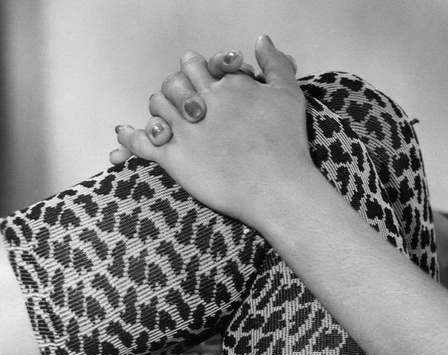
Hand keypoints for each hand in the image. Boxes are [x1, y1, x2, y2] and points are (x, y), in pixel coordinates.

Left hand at [109, 47, 294, 164]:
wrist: (277, 189)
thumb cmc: (287, 144)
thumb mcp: (290, 95)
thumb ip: (274, 63)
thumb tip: (261, 40)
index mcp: (225, 86)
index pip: (199, 65)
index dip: (199, 70)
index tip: (205, 80)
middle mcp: (201, 102)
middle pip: (174, 82)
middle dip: (177, 87)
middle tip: (186, 100)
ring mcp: (185, 130)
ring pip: (157, 105)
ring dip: (160, 109)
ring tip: (168, 118)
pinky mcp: (174, 157)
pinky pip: (141, 142)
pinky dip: (129, 136)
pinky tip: (126, 133)